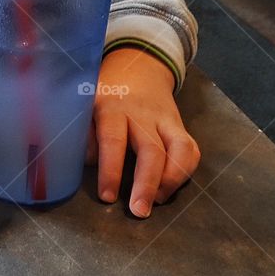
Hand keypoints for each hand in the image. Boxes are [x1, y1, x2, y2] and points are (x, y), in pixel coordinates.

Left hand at [84, 47, 200, 217]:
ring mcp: (165, 119)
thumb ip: (83, 132)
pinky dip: (185, 171)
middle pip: (150, 150)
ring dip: (171, 180)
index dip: (111, 170)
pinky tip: (169, 188)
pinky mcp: (180, 126)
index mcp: (111, 107)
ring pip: (178, 149)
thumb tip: (88, 163)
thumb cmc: (103, 92)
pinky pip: (191, 149)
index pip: (113, 140)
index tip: (107, 196)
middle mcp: (142, 113)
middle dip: (146, 183)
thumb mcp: (85, 103)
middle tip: (139, 211)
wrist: (137, 64)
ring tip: (158, 202)